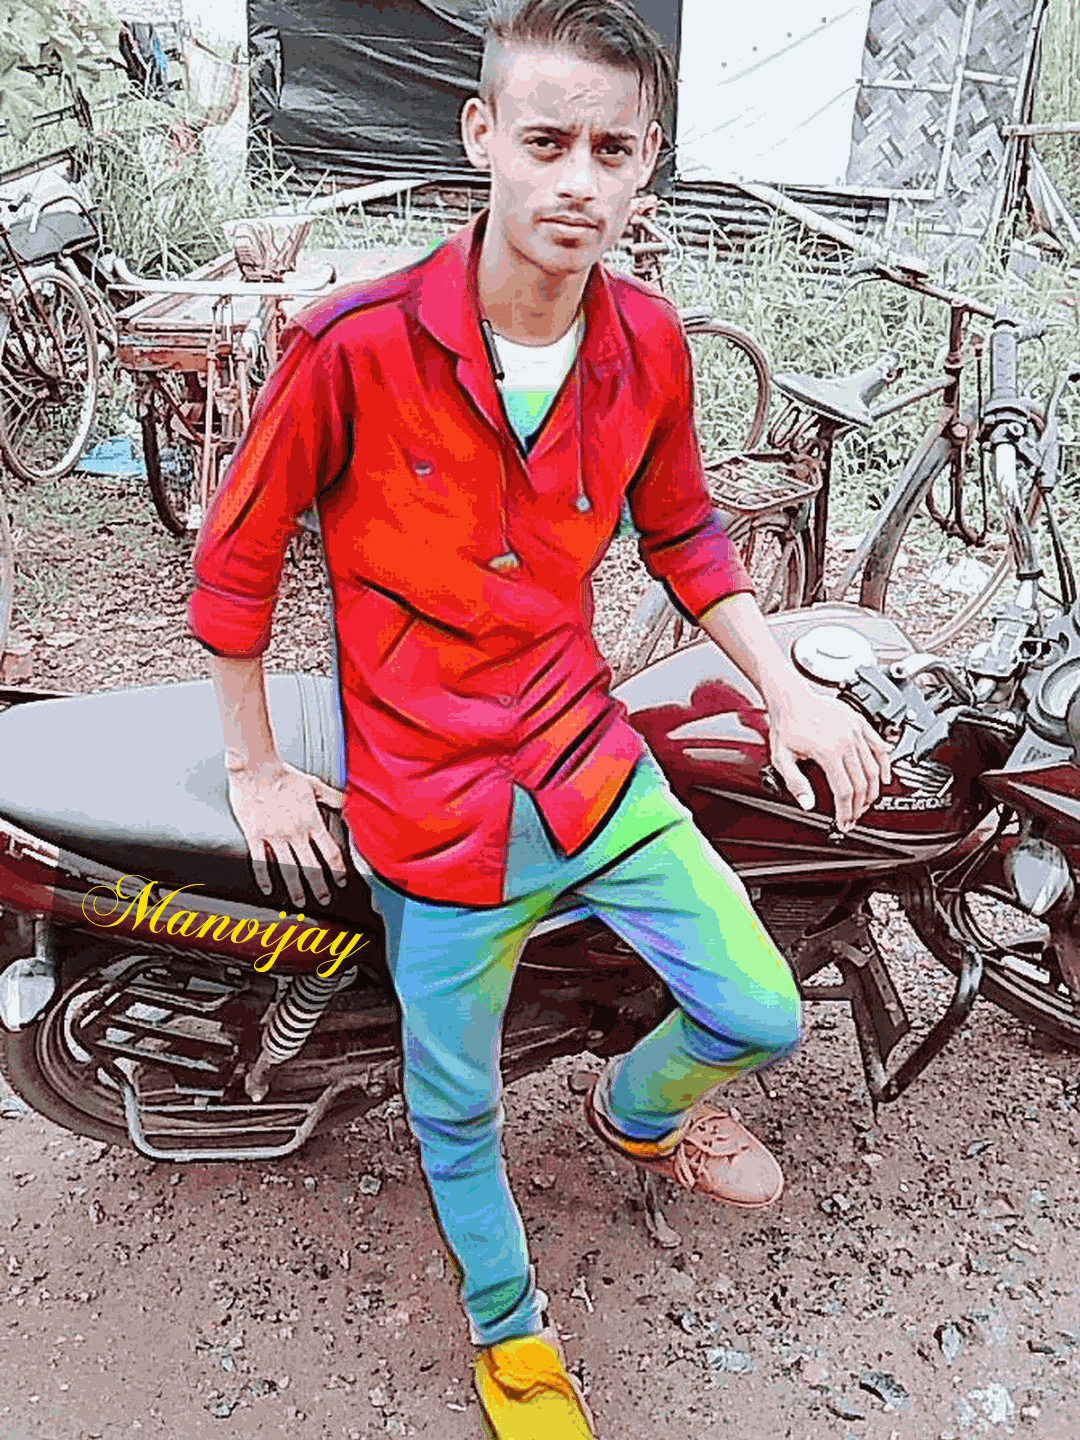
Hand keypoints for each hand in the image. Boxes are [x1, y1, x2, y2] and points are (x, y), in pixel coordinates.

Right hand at [225, 758, 348, 906]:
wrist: (256, 768)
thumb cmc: (284, 774)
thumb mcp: (313, 785)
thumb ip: (332, 797)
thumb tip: (348, 802)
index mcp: (311, 821)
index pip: (330, 851)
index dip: (337, 869)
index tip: (341, 881)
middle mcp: (295, 832)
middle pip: (311, 866)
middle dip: (319, 886)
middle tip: (324, 899)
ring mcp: (275, 836)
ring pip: (288, 869)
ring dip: (295, 889)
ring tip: (299, 903)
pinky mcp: (255, 835)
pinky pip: (260, 862)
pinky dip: (265, 878)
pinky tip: (269, 890)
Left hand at [766, 683, 892, 830]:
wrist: (791, 699)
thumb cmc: (786, 726)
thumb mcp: (781, 758)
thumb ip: (794, 783)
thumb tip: (807, 804)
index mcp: (827, 751)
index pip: (844, 791)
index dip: (846, 812)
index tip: (844, 823)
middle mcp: (846, 741)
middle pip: (862, 783)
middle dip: (859, 806)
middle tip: (854, 817)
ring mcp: (856, 731)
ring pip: (874, 768)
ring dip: (873, 790)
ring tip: (866, 804)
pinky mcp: (860, 723)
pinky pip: (880, 747)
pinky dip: (885, 765)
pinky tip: (884, 777)